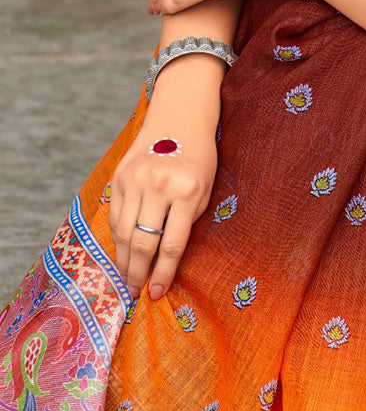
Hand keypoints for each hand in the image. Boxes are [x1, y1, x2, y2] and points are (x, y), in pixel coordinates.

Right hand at [108, 99, 218, 300]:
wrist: (180, 116)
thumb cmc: (199, 158)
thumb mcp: (205, 190)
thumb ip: (186, 222)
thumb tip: (165, 261)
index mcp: (187, 191)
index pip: (170, 244)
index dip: (162, 273)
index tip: (157, 294)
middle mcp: (158, 185)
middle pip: (142, 242)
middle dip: (138, 272)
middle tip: (136, 292)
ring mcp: (135, 180)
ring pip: (123, 232)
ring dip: (123, 260)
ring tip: (127, 277)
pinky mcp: (119, 175)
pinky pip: (115, 215)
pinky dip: (117, 237)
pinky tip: (122, 251)